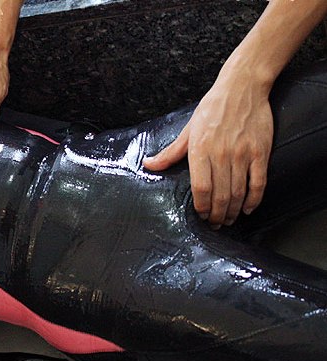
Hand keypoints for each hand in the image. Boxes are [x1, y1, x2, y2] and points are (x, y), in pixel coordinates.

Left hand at [143, 72, 273, 227]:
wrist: (242, 87)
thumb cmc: (212, 108)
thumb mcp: (188, 130)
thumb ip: (170, 152)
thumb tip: (148, 165)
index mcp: (200, 150)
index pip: (201, 188)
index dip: (201, 207)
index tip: (201, 215)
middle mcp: (221, 155)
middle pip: (220, 195)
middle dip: (217, 215)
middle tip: (215, 224)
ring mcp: (242, 154)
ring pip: (239, 193)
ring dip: (234, 211)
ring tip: (229, 220)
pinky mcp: (260, 152)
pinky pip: (258, 183)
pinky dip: (254, 200)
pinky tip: (248, 209)